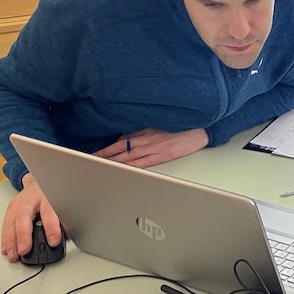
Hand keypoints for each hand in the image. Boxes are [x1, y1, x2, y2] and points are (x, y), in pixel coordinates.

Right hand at [1, 174, 61, 262]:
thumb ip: (64, 220)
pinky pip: (6, 224)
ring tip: (14, 255)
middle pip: (24, 216)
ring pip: (12, 221)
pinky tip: (7, 249)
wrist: (40, 182)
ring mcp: (18, 203)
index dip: (51, 228)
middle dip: (23, 235)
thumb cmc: (52, 194)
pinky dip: (6, 238)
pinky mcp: (11, 208)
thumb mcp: (62, 202)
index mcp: (47, 197)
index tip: (53, 242)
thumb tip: (66, 236)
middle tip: (24, 250)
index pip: (49, 212)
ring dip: (11, 240)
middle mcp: (31, 199)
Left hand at [94, 128, 208, 167]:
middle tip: (93, 160)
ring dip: (116, 161)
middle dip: (106, 154)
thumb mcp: (160, 124)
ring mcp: (157, 146)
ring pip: (132, 155)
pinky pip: (147, 161)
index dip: (108, 147)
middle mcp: (149, 138)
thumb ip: (144, 130)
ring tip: (103, 166)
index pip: (123, 139)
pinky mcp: (166, 154)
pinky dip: (135, 165)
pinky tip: (125, 169)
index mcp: (147, 130)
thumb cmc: (182, 126)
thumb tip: (128, 136)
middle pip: (123, 147)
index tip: (96, 152)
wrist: (201, 127)